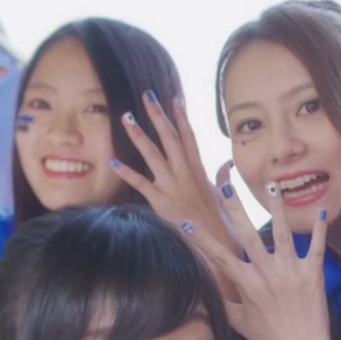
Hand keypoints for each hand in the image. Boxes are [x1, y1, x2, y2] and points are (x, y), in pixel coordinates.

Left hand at [109, 94, 237, 257]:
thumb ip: (222, 177)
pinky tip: (113, 160)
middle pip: (170, 138)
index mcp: (199, 170)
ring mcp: (173, 186)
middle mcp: (186, 173)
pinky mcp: (161, 202)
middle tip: (148, 96)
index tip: (175, 98)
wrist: (217, 243)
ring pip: (153, 155)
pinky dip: (126, 172)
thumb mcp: (223, 195)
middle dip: (159, 116)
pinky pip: (140, 184)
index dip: (182, 117)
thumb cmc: (221, 221)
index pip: (189, 138)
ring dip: (139, 135)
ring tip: (127, 116)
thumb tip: (227, 164)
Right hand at [183, 182, 328, 339]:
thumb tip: (200, 293)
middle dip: (235, 209)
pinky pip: (317, 246)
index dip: (201, 240)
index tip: (187, 222)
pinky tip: (321, 210)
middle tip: (226, 185)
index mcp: (247, 284)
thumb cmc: (268, 338)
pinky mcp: (314, 273)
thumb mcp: (238, 322)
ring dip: (276, 207)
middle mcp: (267, 273)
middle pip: (248, 234)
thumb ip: (221, 302)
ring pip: (282, 232)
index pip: (219, 256)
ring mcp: (291, 271)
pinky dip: (320, 228)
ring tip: (272, 185)